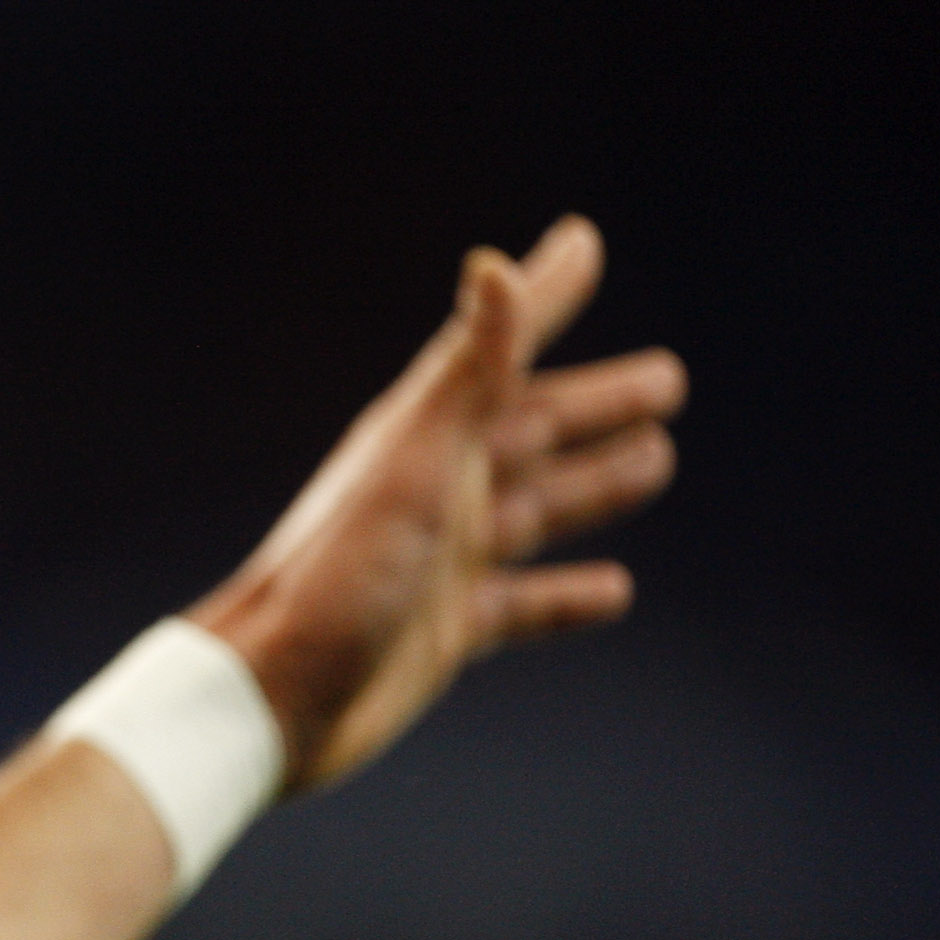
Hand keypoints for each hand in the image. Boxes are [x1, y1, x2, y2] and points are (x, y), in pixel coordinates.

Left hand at [190, 217, 685, 789]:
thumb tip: (494, 263)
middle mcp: (435, 490)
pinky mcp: (445, 630)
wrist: (271, 696)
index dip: (544, 295)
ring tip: (658, 460)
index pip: (501, 349)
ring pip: (537, 508)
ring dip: (594, 483)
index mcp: (425, 436)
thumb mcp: (415, 464)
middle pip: (534, 430)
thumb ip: (467, 374)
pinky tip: (616, 590)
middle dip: (597, 403)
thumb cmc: (336, 574)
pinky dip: (570, 594)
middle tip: (669, 380)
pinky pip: (524, 603)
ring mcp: (442, 560)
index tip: (583, 243)